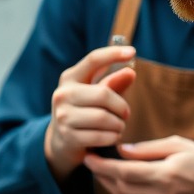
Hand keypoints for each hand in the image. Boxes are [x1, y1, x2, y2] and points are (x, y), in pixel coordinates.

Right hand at [44, 45, 137, 182]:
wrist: (61, 142)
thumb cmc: (84, 113)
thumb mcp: (96, 95)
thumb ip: (113, 83)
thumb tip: (130, 72)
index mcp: (70, 78)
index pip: (93, 60)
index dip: (113, 54)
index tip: (132, 51)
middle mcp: (63, 94)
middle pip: (104, 94)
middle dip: (121, 106)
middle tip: (126, 114)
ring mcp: (63, 116)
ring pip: (104, 118)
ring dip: (118, 125)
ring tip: (118, 127)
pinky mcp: (68, 136)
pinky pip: (101, 136)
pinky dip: (112, 138)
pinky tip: (112, 137)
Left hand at [83, 134, 193, 193]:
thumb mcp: (177, 145)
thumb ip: (147, 149)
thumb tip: (120, 151)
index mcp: (166, 175)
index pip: (123, 172)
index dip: (102, 166)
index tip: (88, 157)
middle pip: (121, 188)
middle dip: (103, 176)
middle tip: (93, 163)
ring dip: (111, 189)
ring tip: (104, 174)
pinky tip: (121, 189)